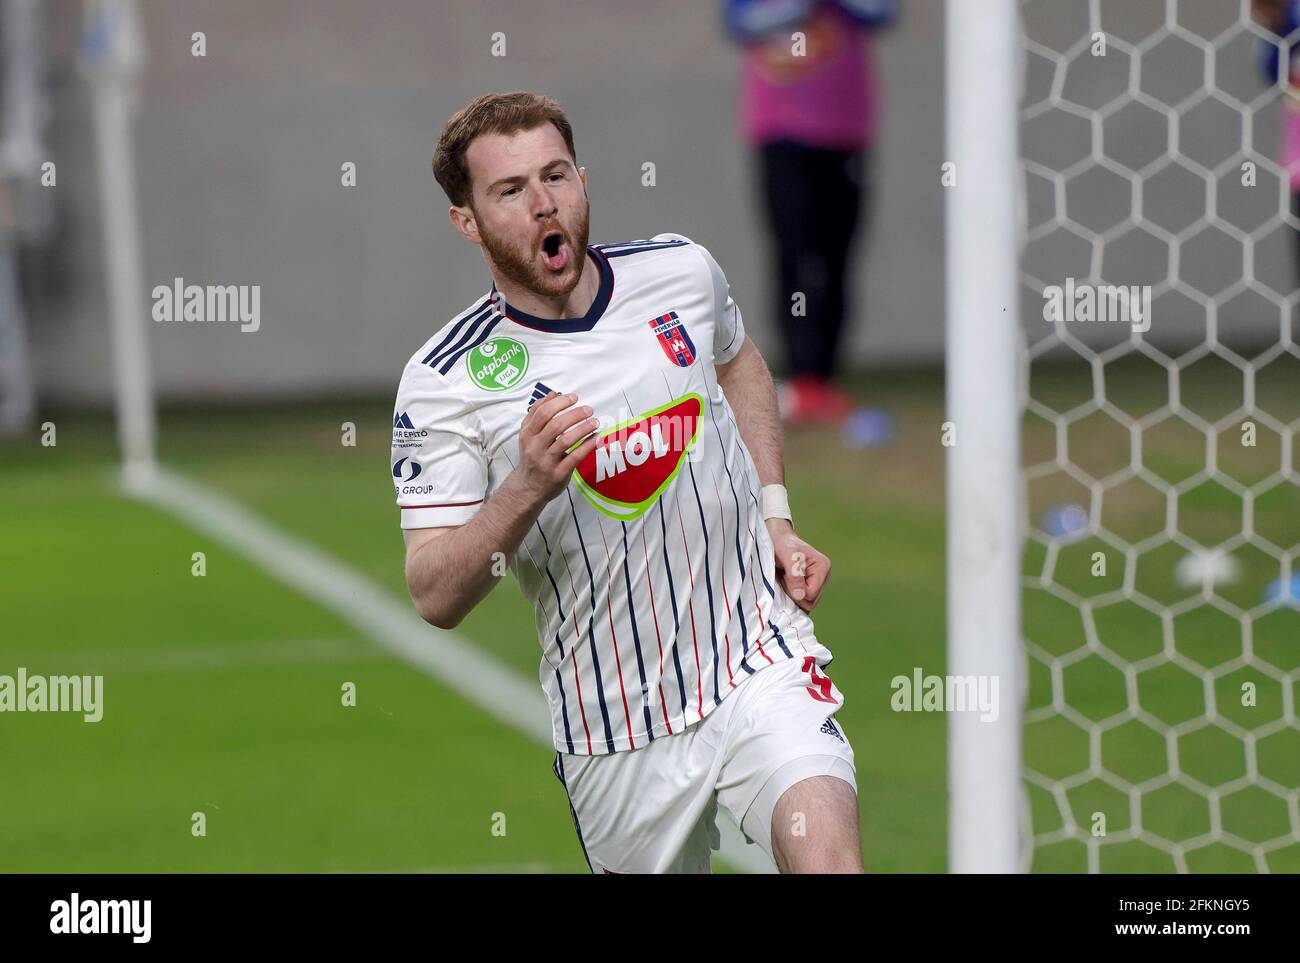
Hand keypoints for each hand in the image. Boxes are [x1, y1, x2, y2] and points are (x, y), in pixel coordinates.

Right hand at [513, 392, 599, 506]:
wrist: (527, 488)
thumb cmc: (532, 456)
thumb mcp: (528, 434)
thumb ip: (538, 413)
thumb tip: (554, 394)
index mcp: (527, 434)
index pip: (543, 413)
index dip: (560, 403)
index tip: (574, 398)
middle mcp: (535, 447)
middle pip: (555, 425)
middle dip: (575, 414)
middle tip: (588, 409)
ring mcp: (546, 461)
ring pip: (565, 440)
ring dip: (583, 429)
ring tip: (595, 422)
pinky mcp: (558, 473)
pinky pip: (575, 457)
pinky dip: (587, 446)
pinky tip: (596, 438)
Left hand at [766, 518, 830, 612]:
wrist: (777, 539)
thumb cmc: (783, 544)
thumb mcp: (787, 556)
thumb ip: (794, 576)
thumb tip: (800, 596)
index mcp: (823, 567)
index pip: (811, 594)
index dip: (796, 591)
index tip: (786, 577)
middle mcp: (824, 576)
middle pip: (810, 601)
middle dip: (795, 594)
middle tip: (785, 578)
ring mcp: (817, 581)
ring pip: (806, 602)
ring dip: (792, 594)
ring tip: (785, 579)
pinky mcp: (810, 585)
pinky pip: (802, 599)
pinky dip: (792, 594)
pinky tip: (786, 583)